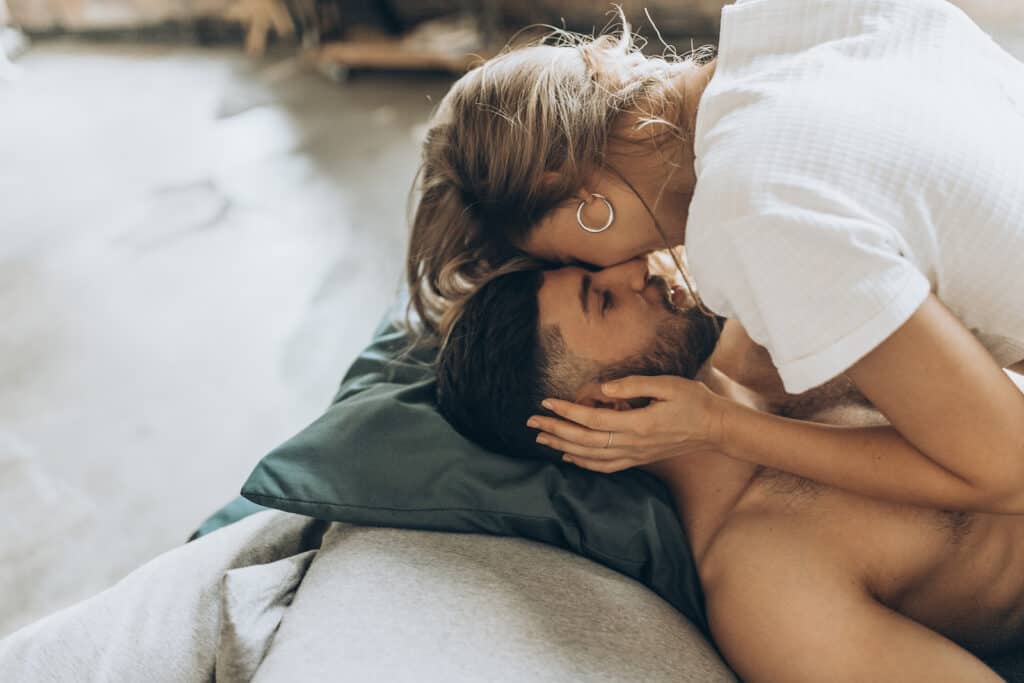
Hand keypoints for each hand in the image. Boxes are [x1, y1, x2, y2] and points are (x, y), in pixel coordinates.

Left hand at [527, 375, 724, 473]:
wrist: (715, 428)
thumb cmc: (694, 401)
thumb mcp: (668, 384)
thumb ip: (635, 385)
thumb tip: (604, 388)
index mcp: (638, 424)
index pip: (592, 419)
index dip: (567, 412)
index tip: (546, 403)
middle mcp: (633, 444)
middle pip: (585, 441)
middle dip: (555, 431)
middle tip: (531, 422)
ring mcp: (635, 455)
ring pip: (591, 457)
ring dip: (563, 447)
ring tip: (541, 440)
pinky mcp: (639, 459)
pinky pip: (606, 466)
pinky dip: (584, 463)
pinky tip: (570, 457)